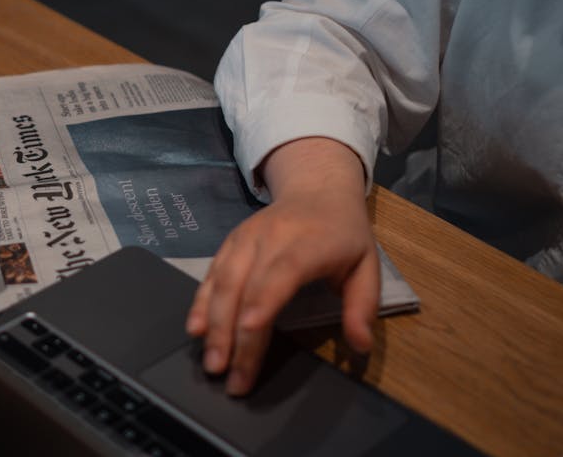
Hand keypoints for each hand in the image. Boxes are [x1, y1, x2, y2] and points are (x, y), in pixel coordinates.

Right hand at [185, 137, 379, 395]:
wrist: (316, 188)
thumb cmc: (344, 233)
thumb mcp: (367, 266)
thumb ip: (363, 306)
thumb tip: (360, 346)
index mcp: (307, 243)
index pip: (280, 274)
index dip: (262, 302)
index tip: (249, 334)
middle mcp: (269, 239)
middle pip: (244, 285)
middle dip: (232, 332)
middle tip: (227, 375)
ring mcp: (245, 239)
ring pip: (222, 281)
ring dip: (212, 323)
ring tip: (212, 362)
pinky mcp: (230, 242)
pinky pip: (211, 274)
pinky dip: (200, 302)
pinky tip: (195, 329)